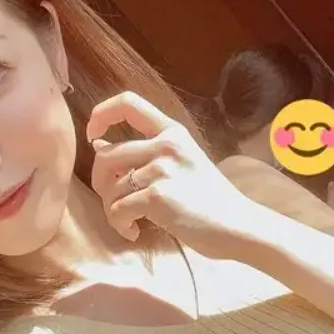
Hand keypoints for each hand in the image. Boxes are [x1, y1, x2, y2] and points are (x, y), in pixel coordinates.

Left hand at [87, 92, 254, 256]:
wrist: (240, 227)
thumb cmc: (211, 199)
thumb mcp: (182, 163)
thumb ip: (144, 152)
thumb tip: (99, 144)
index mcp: (173, 132)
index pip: (128, 102)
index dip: (101, 115)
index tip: (93, 136)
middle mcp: (167, 145)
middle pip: (105, 155)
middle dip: (100, 183)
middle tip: (114, 201)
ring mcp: (163, 170)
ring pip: (109, 187)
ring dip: (111, 210)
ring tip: (130, 222)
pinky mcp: (159, 197)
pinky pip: (117, 210)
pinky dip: (120, 225)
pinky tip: (135, 231)